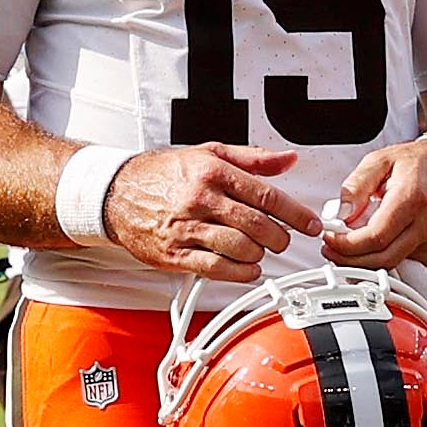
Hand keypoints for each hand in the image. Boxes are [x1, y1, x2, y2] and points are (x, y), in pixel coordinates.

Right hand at [97, 143, 327, 281]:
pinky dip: (240, 273)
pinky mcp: (175, 254)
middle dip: (280, 238)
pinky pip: (216, 268)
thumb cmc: (163, 174)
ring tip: (261, 252)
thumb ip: (252, 158)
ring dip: (260, 255)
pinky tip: (246, 268)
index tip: (310, 224)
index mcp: (212, 172)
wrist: (116, 193)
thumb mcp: (208, 153)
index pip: (265, 195)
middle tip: (284, 240)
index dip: (295, 213)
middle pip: (257, 225)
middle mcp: (200, 199)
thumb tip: (287, 160)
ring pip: (239, 249)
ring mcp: (186, 229)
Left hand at [322, 138, 426, 270]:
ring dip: (363, 263)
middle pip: (382, 258)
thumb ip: (356, 186)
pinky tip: (370, 247)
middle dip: (350, 260)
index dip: (347, 245)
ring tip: (346, 248)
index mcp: (412, 198)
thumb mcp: (379, 160)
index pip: (375, 236)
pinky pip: (402, 263)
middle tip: (331, 249)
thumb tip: (341, 214)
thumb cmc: (416, 163)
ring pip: (391, 265)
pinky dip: (381, 260)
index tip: (330, 239)